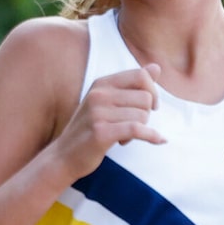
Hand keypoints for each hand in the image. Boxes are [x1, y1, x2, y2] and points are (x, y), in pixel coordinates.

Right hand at [49, 69, 165, 179]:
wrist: (64, 157)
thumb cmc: (89, 129)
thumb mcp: (107, 102)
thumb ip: (132, 85)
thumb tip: (157, 67)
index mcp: (101, 83)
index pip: (141, 75)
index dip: (153, 91)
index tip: (151, 107)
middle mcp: (99, 95)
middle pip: (145, 98)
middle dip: (146, 115)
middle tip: (131, 126)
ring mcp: (98, 113)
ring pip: (142, 116)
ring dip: (141, 129)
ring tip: (124, 136)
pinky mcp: (101, 133)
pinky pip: (137, 129)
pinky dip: (152, 136)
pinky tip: (159, 140)